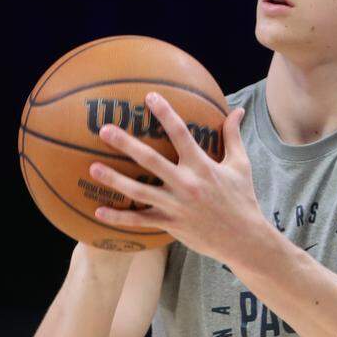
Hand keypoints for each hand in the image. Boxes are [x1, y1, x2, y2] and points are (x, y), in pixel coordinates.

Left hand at [88, 91, 267, 263]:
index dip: (165, 113)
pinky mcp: (170, 225)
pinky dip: (118, 218)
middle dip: (126, 144)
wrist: (243, 239)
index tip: (149, 97)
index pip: (180, 133)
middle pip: (150, 160)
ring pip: (138, 192)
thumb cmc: (242, 199)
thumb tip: (236, 111)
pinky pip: (139, 221)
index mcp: (202, 166)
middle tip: (104, 130)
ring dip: (114, 179)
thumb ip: (233, 137)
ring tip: (92, 168)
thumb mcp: (241, 165)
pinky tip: (98, 211)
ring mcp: (175, 206)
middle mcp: (186, 184)